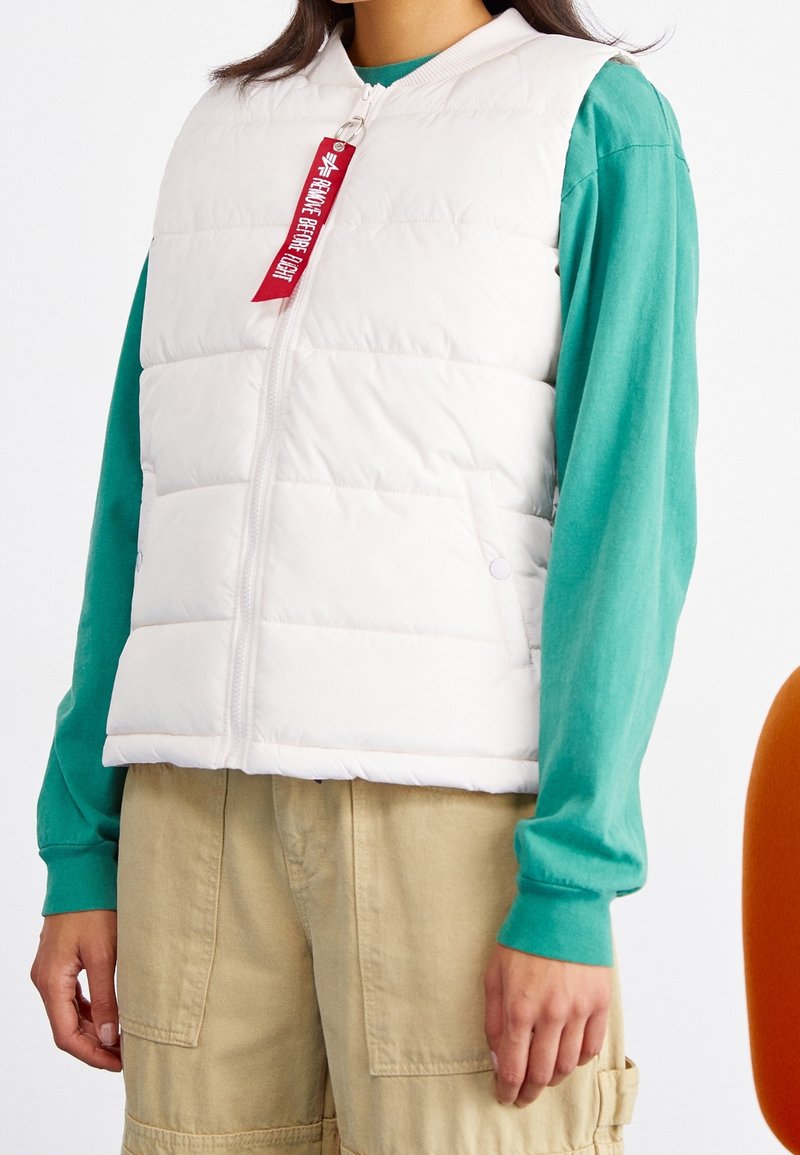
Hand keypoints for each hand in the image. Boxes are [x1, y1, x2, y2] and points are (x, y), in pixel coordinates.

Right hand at [30, 910, 121, 1071]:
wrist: (81, 873)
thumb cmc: (93, 909)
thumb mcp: (104, 955)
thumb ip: (107, 999)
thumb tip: (110, 1039)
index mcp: (51, 982)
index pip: (66, 1035)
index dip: (92, 1055)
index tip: (119, 1064)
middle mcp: (44, 980)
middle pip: (66, 1028)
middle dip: (95, 1046)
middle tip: (126, 1056)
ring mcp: (50, 972)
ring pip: (69, 1014)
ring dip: (93, 1030)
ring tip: (122, 1040)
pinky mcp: (59, 963)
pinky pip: (72, 998)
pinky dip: (90, 1011)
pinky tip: (111, 1016)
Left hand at [483, 942, 610, 1106]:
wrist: (562, 905)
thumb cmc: (524, 937)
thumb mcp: (494, 973)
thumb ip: (494, 1019)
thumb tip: (498, 1057)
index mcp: (520, 1007)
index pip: (514, 1067)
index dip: (508, 1089)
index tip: (505, 1096)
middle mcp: (551, 1014)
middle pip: (542, 1073)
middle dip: (530, 1091)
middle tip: (523, 1096)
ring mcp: (579, 1010)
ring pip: (568, 1065)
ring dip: (553, 1078)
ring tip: (543, 1077)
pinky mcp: (600, 1002)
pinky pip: (591, 1047)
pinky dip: (578, 1060)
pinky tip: (567, 1057)